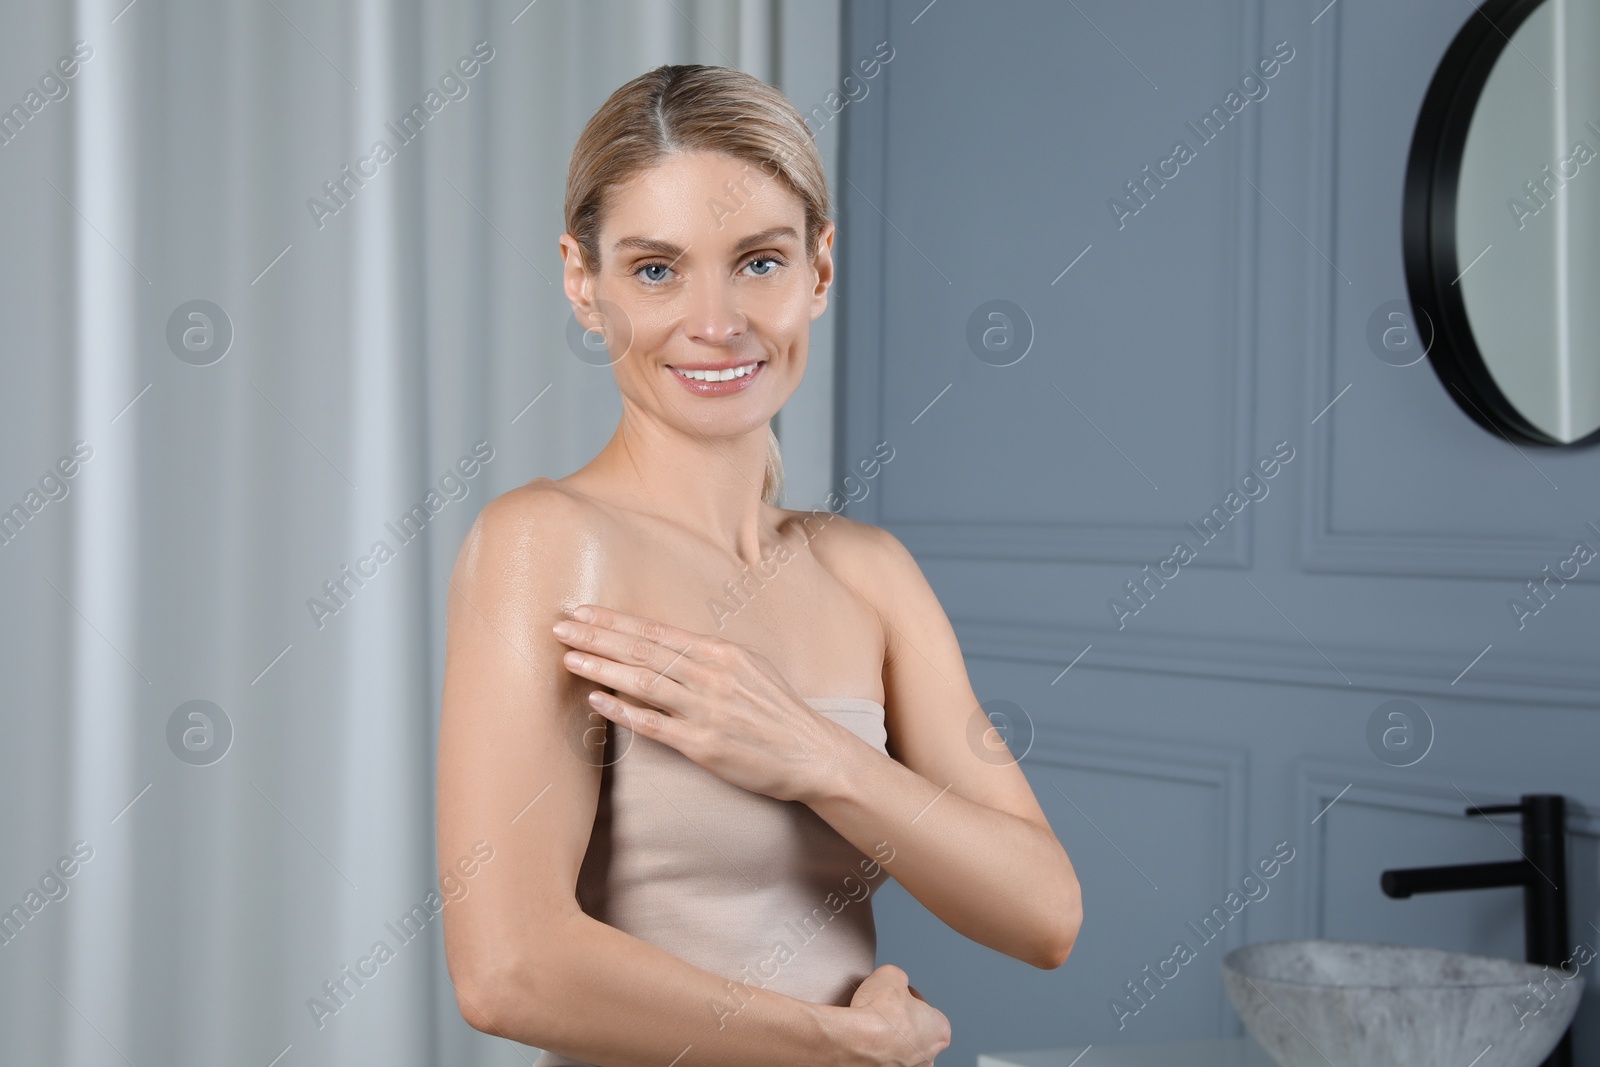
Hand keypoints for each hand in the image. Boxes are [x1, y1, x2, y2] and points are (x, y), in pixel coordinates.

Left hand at [549, 604, 852, 802]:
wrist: (811, 753)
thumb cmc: (777, 710)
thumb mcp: (749, 667)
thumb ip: (707, 656)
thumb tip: (664, 645)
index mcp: (720, 652)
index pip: (656, 631)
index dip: (615, 621)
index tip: (582, 612)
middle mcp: (711, 676)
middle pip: (643, 651)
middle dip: (597, 638)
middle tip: (560, 626)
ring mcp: (707, 711)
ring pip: (644, 683)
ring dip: (602, 668)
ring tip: (569, 658)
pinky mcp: (704, 746)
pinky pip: (655, 726)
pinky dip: (623, 711)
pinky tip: (597, 701)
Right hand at [846, 964, 950, 1065]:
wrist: (854, 1042)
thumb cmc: (877, 1016)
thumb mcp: (891, 974)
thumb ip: (899, 978)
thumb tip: (895, 981)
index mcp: (940, 1030)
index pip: (924, 1007)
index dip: (905, 996)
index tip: (893, 994)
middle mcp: (929, 1056)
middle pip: (913, 1031)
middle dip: (898, 1020)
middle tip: (881, 1010)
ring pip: (898, 1048)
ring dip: (886, 1037)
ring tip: (869, 1025)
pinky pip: (882, 1059)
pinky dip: (874, 1051)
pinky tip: (863, 1041)